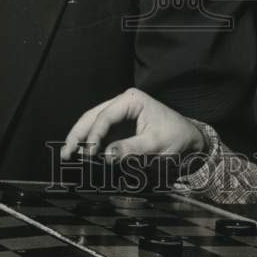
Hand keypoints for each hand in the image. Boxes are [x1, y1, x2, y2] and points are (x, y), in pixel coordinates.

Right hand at [61, 88, 205, 160]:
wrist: (189, 141)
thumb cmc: (176, 138)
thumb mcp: (156, 145)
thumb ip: (131, 149)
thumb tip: (106, 156)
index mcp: (132, 100)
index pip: (105, 116)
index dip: (94, 136)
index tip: (88, 154)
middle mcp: (122, 103)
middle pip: (92, 116)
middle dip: (78, 134)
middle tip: (66, 153)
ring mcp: (119, 114)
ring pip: (92, 122)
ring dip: (80, 138)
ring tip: (67, 154)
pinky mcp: (119, 126)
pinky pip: (100, 132)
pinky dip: (89, 142)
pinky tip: (81, 154)